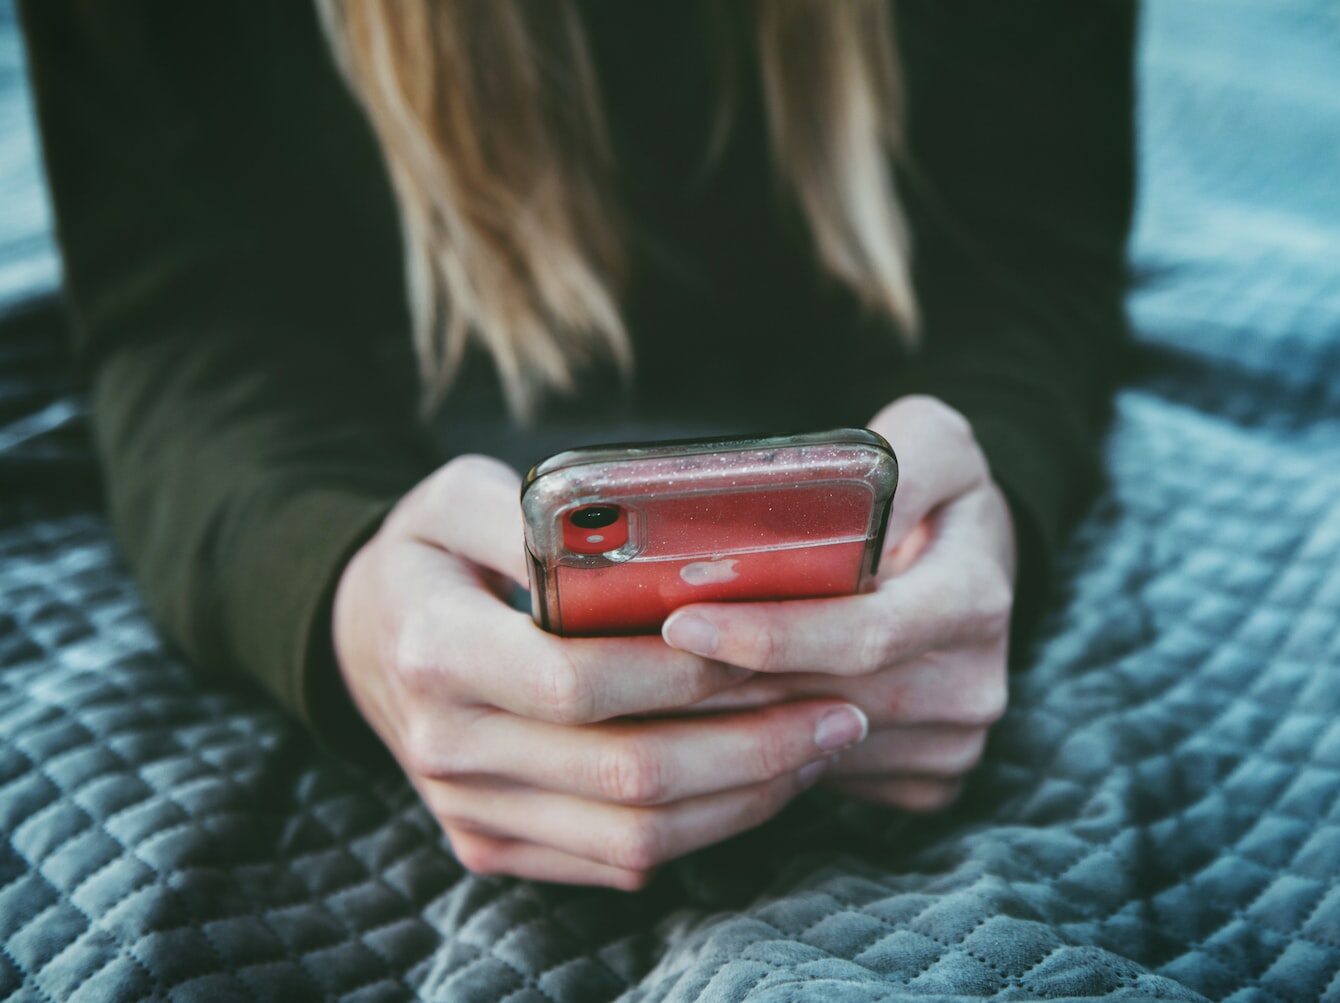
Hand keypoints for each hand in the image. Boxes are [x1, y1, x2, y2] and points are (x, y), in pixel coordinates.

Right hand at [332, 454, 870, 888]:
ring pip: (632, 837)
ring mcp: (468, 809)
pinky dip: (703, 830)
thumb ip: (533, 508)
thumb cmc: (428, 555)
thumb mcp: (452, 496)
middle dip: (750, 746)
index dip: (688, 673)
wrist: (366, 638)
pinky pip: (615, 862)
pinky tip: (757, 780)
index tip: (778, 648)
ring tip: (818, 747)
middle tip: (839, 711)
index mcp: (436, 650)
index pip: (580, 681)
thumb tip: (637, 535)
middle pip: (625, 774)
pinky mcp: (492, 843)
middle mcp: (447, 745)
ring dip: (743, 798)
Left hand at [662, 396, 1015, 811]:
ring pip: (816, 747)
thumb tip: (835, 500)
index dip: (772, 636)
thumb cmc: (936, 496)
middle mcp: (974, 683)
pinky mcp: (926, 778)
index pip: (866, 633)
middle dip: (725, 687)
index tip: (684, 621)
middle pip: (827, 700)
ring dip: (730, 724)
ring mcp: (952, 741)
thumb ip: (893, 460)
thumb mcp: (932, 442)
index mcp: (974, 596)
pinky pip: (828, 777)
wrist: (975, 563)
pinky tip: (710, 717)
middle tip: (634, 665)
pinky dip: (766, 755)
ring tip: (650, 688)